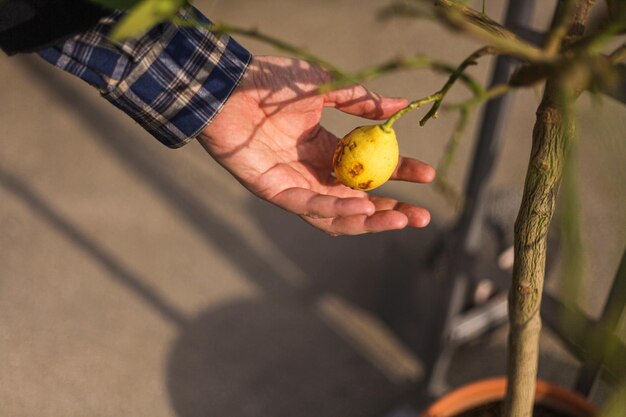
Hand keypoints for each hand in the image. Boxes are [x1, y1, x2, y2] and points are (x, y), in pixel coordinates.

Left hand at [197, 55, 434, 234]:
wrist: (227, 84)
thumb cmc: (269, 84)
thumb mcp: (325, 87)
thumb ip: (360, 101)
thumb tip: (401, 105)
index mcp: (326, 149)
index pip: (370, 168)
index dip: (400, 173)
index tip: (428, 175)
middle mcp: (313, 172)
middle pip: (358, 200)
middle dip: (392, 210)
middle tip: (423, 216)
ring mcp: (294, 184)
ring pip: (336, 213)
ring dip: (369, 220)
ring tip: (402, 220)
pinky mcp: (273, 190)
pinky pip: (308, 205)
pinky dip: (334, 208)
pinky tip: (362, 207)